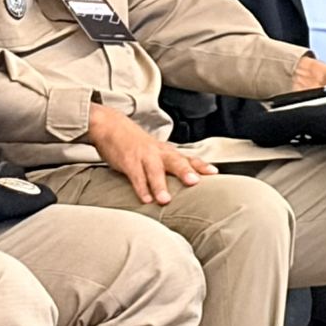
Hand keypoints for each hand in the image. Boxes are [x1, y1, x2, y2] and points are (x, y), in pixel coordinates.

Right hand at [86, 102, 215, 204]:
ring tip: (165, 200)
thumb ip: (171, 167)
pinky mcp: (128, 162)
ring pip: (153, 170)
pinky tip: (145, 198)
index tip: (214, 173)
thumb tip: (189, 183)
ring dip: (160, 185)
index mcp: (167, 151)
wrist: (111, 126)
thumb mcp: (157, 152)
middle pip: (174, 161)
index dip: (201, 165)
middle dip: (185, 171)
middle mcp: (158, 153)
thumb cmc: (137, 143)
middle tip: (195, 182)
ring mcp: (143, 156)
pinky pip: (135, 176)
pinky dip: (140, 188)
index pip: (187, 158)